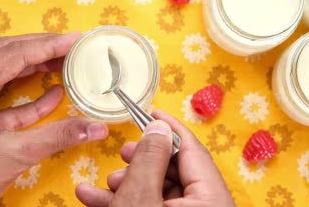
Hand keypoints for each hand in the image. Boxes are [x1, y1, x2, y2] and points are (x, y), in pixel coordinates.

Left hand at [0, 33, 107, 205]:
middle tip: (69, 47)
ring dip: (31, 66)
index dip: (48, 46)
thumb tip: (96, 128)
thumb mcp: (14, 155)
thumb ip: (58, 136)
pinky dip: (23, 93)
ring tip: (61, 63)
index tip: (74, 40)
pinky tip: (50, 94)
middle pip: (3, 52)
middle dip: (39, 48)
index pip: (13, 55)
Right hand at [75, 110, 234, 206]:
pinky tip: (97, 199)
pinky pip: (155, 206)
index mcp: (211, 199)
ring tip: (103, 186)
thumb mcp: (139, 196)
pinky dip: (129, 201)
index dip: (170, 126)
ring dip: (128, 185)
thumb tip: (159, 127)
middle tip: (123, 152)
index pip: (193, 149)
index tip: (152, 111)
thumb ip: (150, 158)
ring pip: (160, 191)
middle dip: (140, 161)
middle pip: (175, 170)